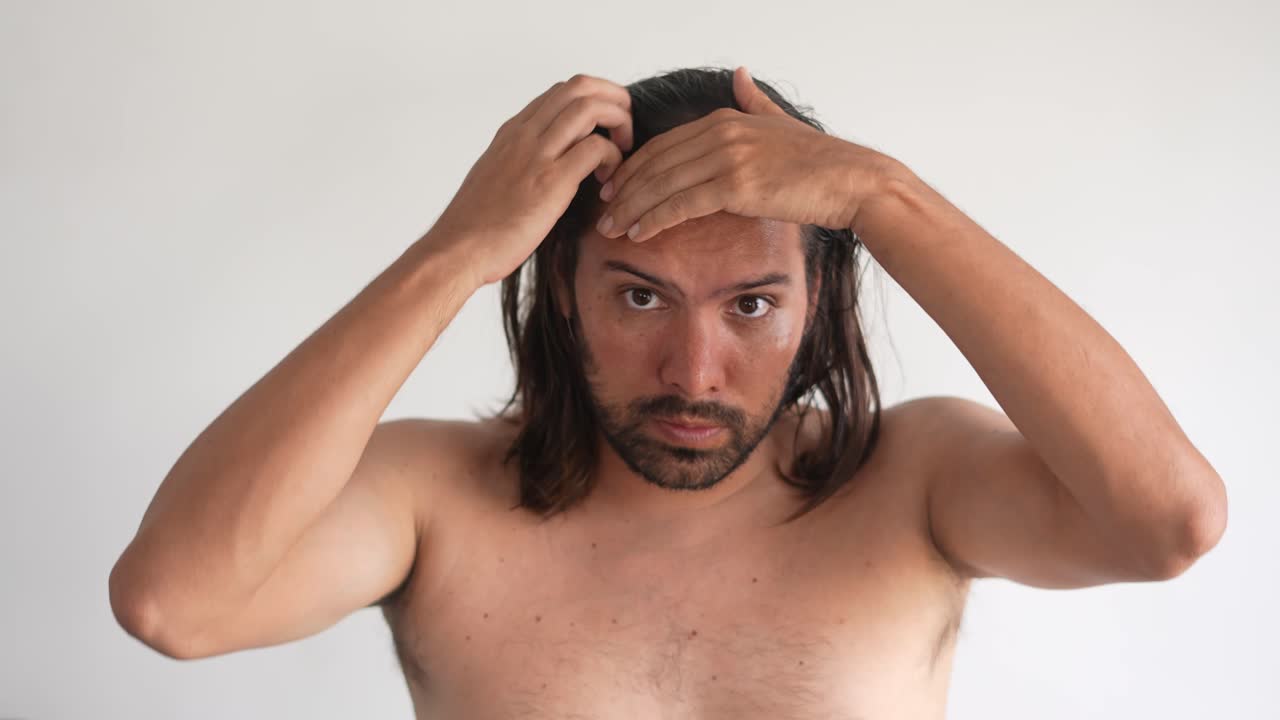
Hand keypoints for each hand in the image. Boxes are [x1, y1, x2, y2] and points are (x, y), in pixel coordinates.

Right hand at [429, 74, 634, 286]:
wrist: (456, 250)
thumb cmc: (474, 225)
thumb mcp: (494, 178)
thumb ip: (517, 164)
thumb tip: (538, 169)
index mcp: (512, 132)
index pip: (561, 92)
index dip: (592, 100)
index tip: (605, 127)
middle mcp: (525, 134)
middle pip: (580, 86)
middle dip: (613, 99)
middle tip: (624, 129)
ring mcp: (537, 155)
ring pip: (591, 107)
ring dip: (619, 121)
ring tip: (623, 149)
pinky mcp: (551, 181)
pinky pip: (596, 148)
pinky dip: (613, 157)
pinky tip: (608, 179)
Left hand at [595, 66, 896, 242]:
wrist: (852, 181)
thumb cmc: (819, 162)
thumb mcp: (779, 122)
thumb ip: (753, 101)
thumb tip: (740, 75)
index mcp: (726, 119)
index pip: (665, 144)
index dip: (635, 166)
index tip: (614, 185)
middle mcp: (722, 134)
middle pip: (656, 162)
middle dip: (625, 187)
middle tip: (601, 208)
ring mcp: (729, 158)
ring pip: (664, 184)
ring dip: (632, 207)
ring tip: (611, 227)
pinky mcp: (737, 186)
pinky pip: (683, 203)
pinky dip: (656, 218)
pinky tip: (638, 231)